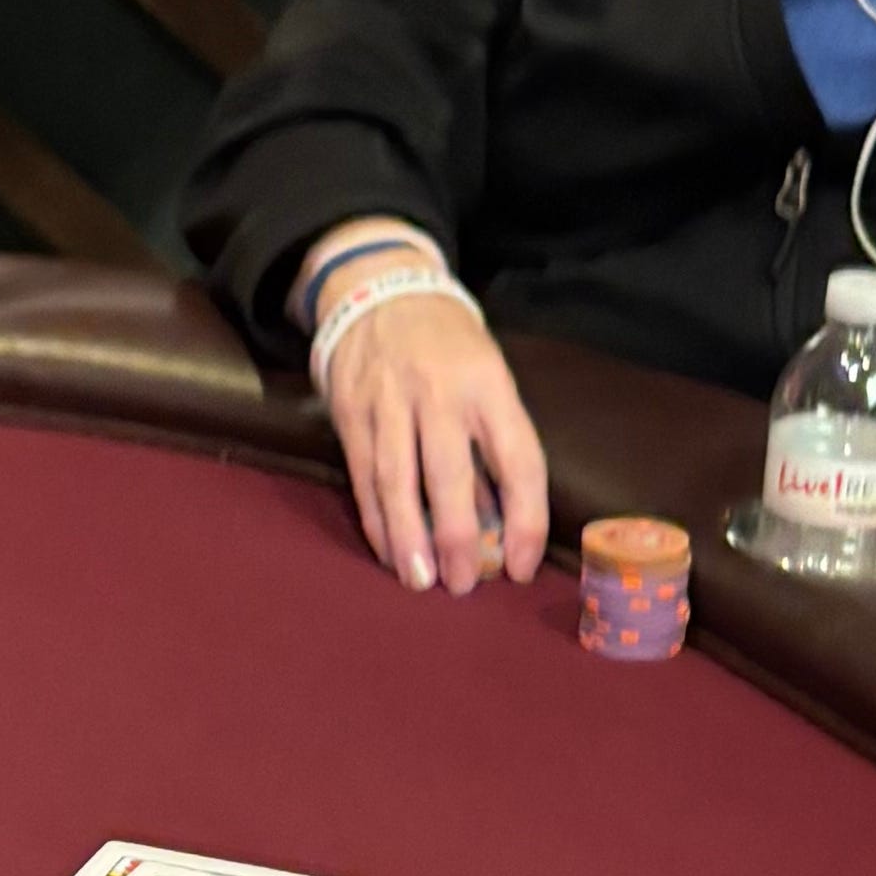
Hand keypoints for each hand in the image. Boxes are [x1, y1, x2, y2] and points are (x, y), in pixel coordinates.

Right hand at [317, 274, 548, 594]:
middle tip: (461, 586)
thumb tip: (499, 526)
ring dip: (408, 538)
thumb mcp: (490, 378)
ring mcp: (390, 400)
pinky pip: (363, 475)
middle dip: (457, 539)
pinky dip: (376, 519)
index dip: (524, 521)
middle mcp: (440, 392)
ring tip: (419, 581)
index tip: (520, 568)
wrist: (381, 289)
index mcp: (491, 385)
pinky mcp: (350, 411)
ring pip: (397, 480)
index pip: (519, 461)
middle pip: (450, 475)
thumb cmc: (450, 349)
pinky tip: (389, 551)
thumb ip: (494, 444)